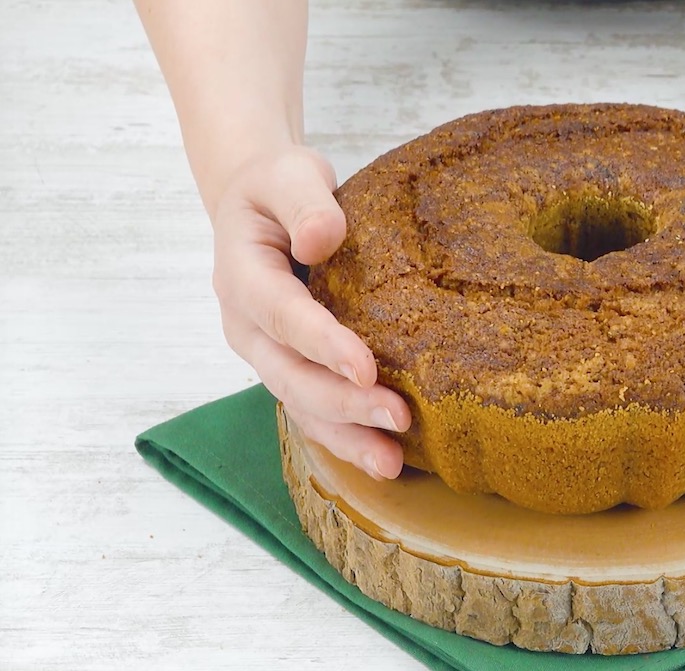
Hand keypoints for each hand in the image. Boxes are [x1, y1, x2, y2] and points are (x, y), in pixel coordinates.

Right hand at [211, 146, 410, 478]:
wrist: (263, 204)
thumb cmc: (279, 187)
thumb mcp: (289, 173)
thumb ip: (305, 201)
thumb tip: (322, 238)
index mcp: (242, 275)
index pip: (282, 315)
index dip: (321, 344)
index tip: (366, 367)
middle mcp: (248, 326)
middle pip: (291, 375)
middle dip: (343, 403)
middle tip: (398, 418)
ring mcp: (268, 354)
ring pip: (301, 405)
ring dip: (346, 436)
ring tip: (391, 462)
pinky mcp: (293, 368)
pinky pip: (315, 410)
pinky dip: (347, 437)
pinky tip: (386, 459)